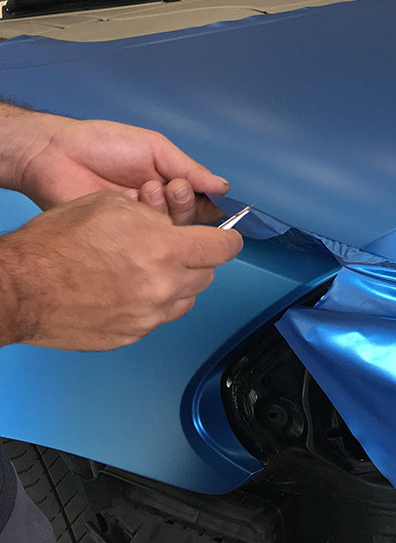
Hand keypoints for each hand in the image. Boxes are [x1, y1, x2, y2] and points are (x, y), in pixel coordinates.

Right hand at [0, 191, 242, 350]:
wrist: (19, 287)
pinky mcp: (131, 336)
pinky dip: (150, 306)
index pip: (223, 248)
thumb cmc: (56, 244)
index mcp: (165, 250)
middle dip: (196, 261)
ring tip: (146, 271)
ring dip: (176, 285)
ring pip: (185, 301)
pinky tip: (125, 292)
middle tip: (174, 251)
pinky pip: (156, 319)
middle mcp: (164, 287)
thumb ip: (153, 217)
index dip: (227, 240)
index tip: (225, 239)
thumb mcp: (111, 206)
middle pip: (207, 276)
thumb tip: (171, 225)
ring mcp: (148, 316)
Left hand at [4, 107, 228, 222]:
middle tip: (171, 188)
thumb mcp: (154, 148)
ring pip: (171, 231)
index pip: (202, 201)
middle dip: (185, 202)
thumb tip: (223, 186)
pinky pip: (146, 238)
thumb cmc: (102, 144)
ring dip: (165, 209)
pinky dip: (146, 220)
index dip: (212, 202)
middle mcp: (157, 207)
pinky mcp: (120, 237)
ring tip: (146, 189)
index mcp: (169, 184)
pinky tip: (134, 201)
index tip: (217, 199)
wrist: (55, 154)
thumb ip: (189, 168)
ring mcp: (139, 223)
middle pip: (191, 220)